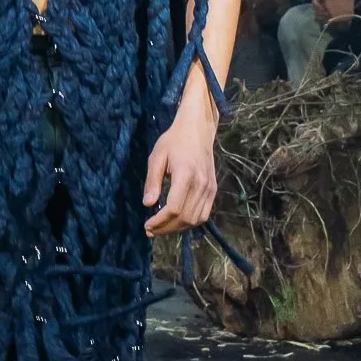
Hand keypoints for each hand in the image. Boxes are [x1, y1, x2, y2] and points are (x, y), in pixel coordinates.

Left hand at [143, 111, 218, 237]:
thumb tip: (147, 204)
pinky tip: (176, 221)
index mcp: (185, 174)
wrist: (198, 130)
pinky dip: (190, 222)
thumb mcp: (157, 156)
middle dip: (166, 229)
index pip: (174, 208)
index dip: (159, 221)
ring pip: (195, 220)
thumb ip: (152, 181)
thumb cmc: (174, 141)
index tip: (147, 225)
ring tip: (161, 228)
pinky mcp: (213, 190)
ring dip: (177, 228)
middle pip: (184, 218)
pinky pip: (204, 214)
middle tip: (150, 231)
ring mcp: (210, 188)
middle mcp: (201, 184)